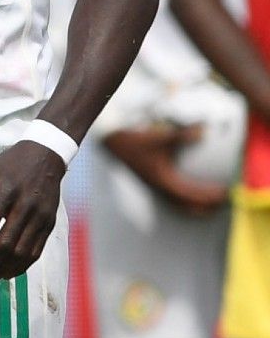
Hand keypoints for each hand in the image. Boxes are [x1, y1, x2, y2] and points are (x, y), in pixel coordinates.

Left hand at [0, 140, 64, 282]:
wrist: (45, 156)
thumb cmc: (8, 165)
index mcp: (7, 192)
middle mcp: (26, 207)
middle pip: (6, 244)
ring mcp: (41, 217)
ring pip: (22, 252)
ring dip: (4, 269)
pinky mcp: (50, 223)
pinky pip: (36, 250)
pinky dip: (22, 265)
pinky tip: (8, 272)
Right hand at [101, 124, 230, 215]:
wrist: (112, 141)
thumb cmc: (135, 140)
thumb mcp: (160, 137)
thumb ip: (183, 135)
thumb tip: (204, 131)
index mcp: (162, 180)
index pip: (191, 195)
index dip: (209, 196)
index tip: (225, 193)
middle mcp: (159, 187)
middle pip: (186, 205)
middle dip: (206, 206)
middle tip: (222, 202)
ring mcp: (154, 185)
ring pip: (178, 203)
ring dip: (195, 204)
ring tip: (210, 202)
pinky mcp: (151, 180)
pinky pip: (172, 197)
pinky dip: (184, 199)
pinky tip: (188, 191)